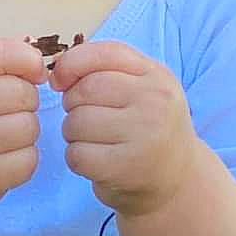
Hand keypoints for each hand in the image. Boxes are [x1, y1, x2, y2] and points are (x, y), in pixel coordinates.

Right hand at [0, 36, 46, 212]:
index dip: (28, 59)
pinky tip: (4, 158)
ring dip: (26, 130)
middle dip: (26, 100)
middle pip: (21, 92)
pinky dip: (24, 158)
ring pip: (29, 125)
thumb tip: (38, 62)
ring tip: (4, 136)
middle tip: (8, 111)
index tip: (34, 72)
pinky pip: (29, 159)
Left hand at [50, 39, 201, 216]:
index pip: (106, 54)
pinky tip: (95, 161)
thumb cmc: (148, 130)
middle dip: (72, 104)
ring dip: (73, 133)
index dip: (72, 64)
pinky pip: (77, 154)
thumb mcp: (143, 90)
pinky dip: (77, 158)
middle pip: (86, 90)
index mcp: (158, 76)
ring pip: (76, 122)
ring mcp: (144, 136)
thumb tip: (57, 75)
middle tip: (86, 118)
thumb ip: (107, 71)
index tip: (61, 81)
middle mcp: (156, 102)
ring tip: (94, 140)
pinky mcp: (127, 168)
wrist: (178, 181)